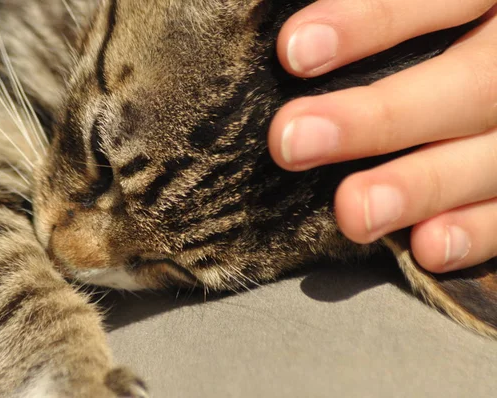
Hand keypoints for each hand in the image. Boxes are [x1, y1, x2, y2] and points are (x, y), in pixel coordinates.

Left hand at [269, 0, 496, 272]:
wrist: (496, 67)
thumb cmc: (450, 32)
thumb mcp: (449, 8)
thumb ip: (401, 15)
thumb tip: (299, 35)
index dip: (374, 20)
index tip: (294, 49)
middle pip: (472, 85)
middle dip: (379, 118)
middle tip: (292, 141)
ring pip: (493, 156)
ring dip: (421, 188)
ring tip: (353, 212)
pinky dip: (477, 231)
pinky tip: (428, 248)